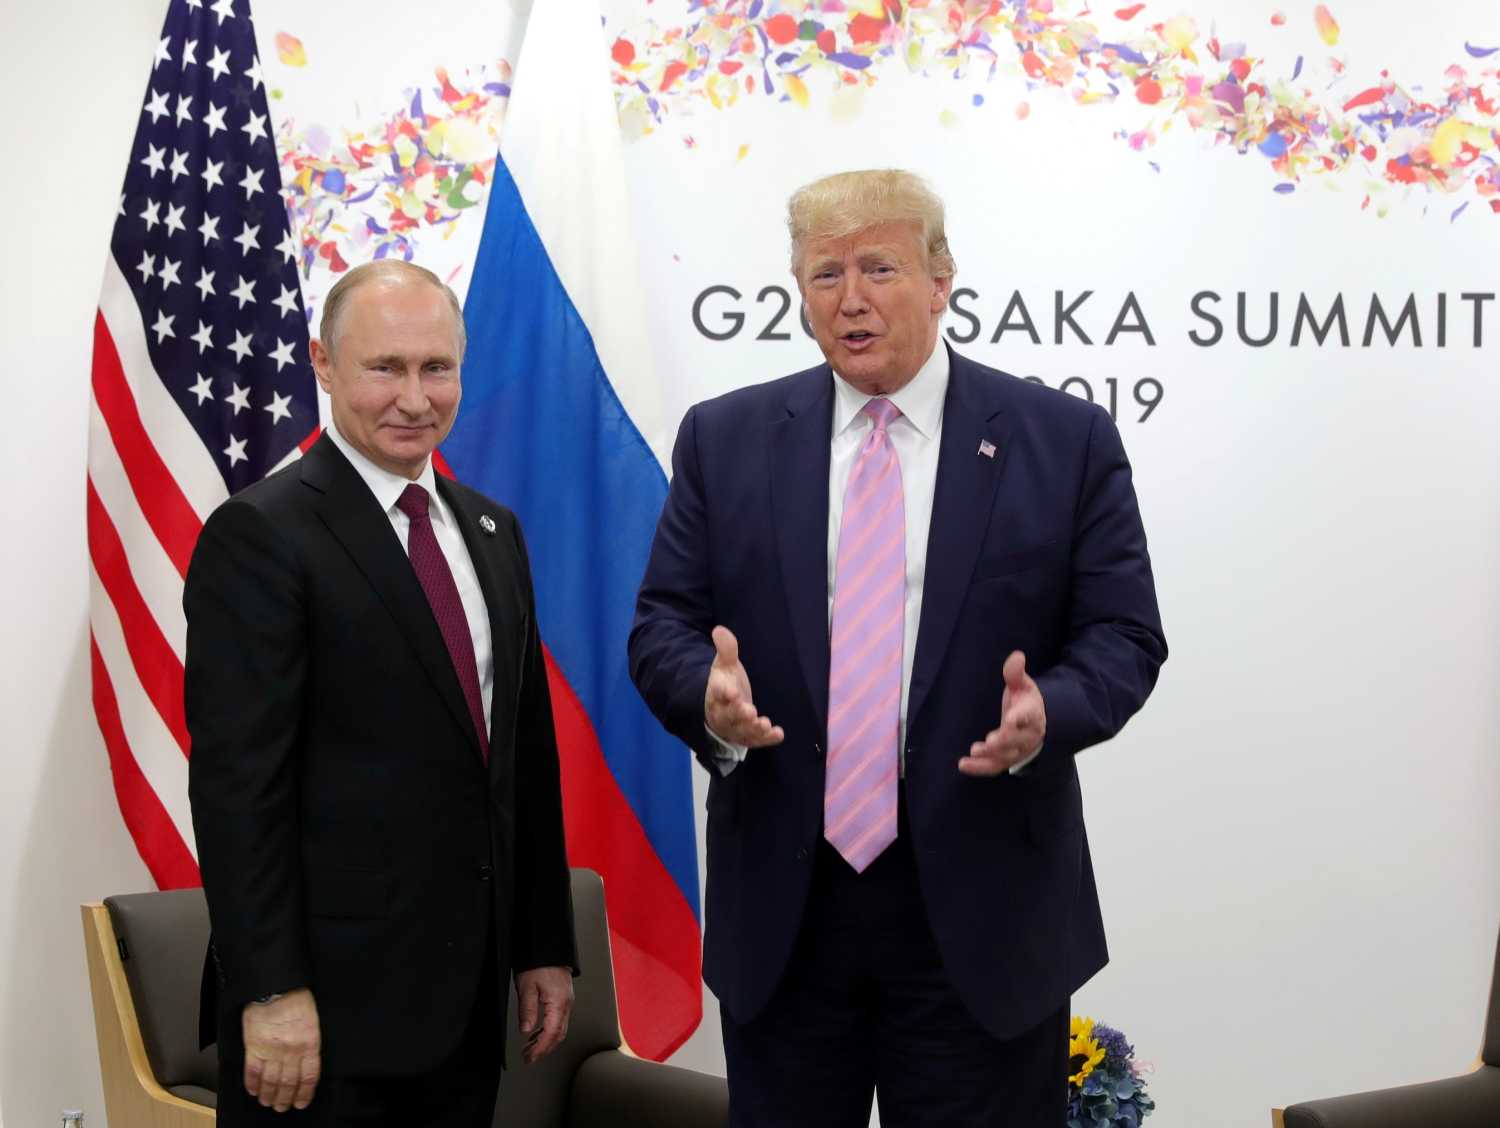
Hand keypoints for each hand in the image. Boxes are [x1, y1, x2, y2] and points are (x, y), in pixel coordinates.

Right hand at [241, 988, 320, 1111]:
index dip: (305, 1093)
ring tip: (268, 1102)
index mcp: (309, 1043)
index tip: (301, 1102)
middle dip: (286, 1099)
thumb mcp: (312, 1020)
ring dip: (269, 1095)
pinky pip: (252, 1072)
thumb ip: (309, 1043)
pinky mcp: (253, 1047)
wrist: (275, 986)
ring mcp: (272, 1050)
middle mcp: (291, 1051)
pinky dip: (252, 1084)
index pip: (309, 1076)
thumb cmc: (295, 998)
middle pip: (289, 1083)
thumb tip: (306, 1063)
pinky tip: (254, 1091)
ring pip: (271, 1082)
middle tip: (283, 1107)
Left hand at [515, 966, 573, 1064]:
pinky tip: (538, 1033)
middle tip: (528, 1058)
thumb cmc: (539, 963)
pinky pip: (559, 1020)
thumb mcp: (527, 987)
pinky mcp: (564, 998)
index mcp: (558, 1003)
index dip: (540, 1049)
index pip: (551, 1034)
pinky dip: (548, 1031)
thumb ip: (527, 1010)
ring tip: (530, 1048)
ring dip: (546, 1041)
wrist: (549, 947)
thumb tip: (526, 1030)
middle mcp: (566, 1004)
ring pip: (560, 1029)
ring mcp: (567, 1001)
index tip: (529, 1058)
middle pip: (558, 1035)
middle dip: (543, 1049)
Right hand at [704, 626, 783, 747]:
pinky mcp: (747, 736)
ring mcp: (735, 727)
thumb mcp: (725, 664)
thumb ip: (726, 649)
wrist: (724, 706)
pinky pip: (755, 741)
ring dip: (753, 729)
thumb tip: (719, 629)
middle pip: (728, 715)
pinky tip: (778, 734)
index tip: (731, 691)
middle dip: (738, 714)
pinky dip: (766, 740)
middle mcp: (723, 713)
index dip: (723, 692)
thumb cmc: (725, 683)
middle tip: (749, 710)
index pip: (717, 693)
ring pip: (741, 731)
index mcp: (716, 693)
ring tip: (764, 724)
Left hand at [958, 651, 1046, 776]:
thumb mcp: (1022, 685)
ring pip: (1006, 756)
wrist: (1037, 723)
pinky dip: (980, 768)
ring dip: (991, 756)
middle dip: (1004, 741)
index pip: (1027, 716)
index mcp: (1032, 713)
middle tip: (990, 741)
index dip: (1019, 718)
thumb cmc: (1025, 701)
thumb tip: (1017, 656)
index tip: (1010, 718)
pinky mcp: (1006, 759)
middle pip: (1017, 741)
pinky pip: (994, 767)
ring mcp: (1017, 750)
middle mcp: (1027, 735)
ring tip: (975, 751)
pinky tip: (963, 765)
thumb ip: (1016, 673)